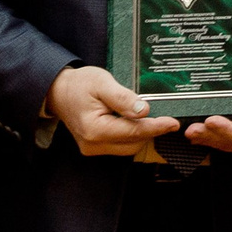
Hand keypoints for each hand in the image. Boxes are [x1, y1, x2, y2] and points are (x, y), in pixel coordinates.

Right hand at [48, 64, 180, 156]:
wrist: (58, 91)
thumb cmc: (79, 84)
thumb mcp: (102, 83)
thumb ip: (122, 98)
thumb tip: (144, 110)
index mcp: (95, 129)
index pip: (134, 132)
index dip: (156, 127)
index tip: (173, 123)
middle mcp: (93, 144)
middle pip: (133, 143)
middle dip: (150, 131)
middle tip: (165, 116)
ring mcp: (93, 148)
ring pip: (128, 147)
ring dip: (141, 134)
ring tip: (150, 117)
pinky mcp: (94, 147)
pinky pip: (120, 145)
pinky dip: (131, 135)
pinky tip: (135, 121)